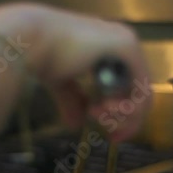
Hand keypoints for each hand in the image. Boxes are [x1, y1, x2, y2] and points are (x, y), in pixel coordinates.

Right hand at [0, 3, 151, 141]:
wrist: (30, 39)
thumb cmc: (41, 55)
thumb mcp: (62, 84)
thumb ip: (73, 101)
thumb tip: (76, 125)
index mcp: (110, 48)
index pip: (129, 87)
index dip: (122, 114)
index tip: (111, 133)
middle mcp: (123, 42)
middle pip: (138, 92)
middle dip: (123, 118)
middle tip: (105, 127)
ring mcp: (127, 43)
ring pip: (142, 94)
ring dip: (124, 115)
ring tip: (99, 114)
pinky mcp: (126, 47)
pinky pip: (141, 88)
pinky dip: (129, 108)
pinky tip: (106, 109)